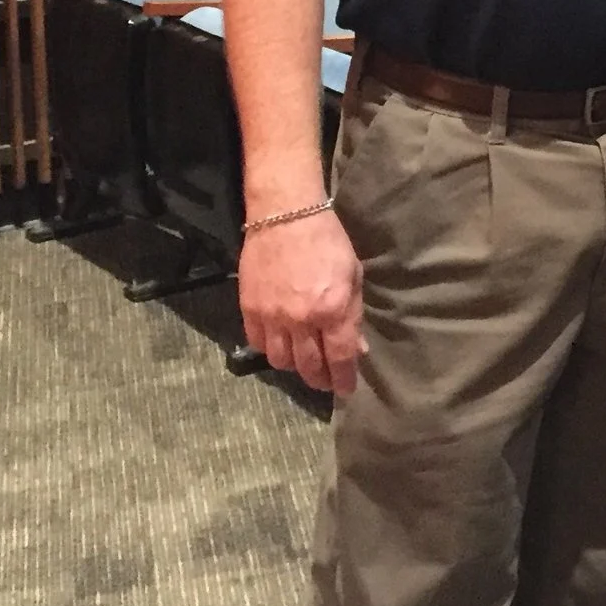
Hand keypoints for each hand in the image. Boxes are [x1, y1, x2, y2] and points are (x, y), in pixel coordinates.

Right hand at [239, 207, 365, 394]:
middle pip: (309, 366)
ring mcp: (272, 317)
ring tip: (304, 363)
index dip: (344, 379)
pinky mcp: (249, 310)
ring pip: (281, 361)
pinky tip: (281, 346)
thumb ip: (353, 315)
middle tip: (327, 383)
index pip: (340, 358)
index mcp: (332, 310)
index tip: (347, 389)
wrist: (285, 216)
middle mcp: (300, 320)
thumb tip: (357, 349)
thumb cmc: (327, 241)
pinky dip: (270, 350)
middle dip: (321, 380)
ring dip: (295, 368)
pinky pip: (258, 344)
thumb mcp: (353, 275)